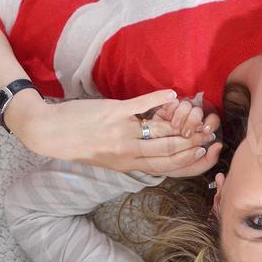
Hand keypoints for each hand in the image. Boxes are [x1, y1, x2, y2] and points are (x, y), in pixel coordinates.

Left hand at [8, 88, 219, 175]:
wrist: (48, 133)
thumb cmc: (78, 145)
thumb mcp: (108, 158)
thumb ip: (133, 153)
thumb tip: (158, 146)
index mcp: (129, 165)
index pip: (169, 168)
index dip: (192, 162)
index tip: (210, 153)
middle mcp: (128, 152)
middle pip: (171, 151)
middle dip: (195, 143)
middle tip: (213, 133)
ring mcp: (121, 132)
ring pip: (161, 131)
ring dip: (183, 122)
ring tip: (200, 115)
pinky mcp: (113, 113)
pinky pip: (142, 106)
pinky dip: (159, 99)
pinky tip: (172, 94)